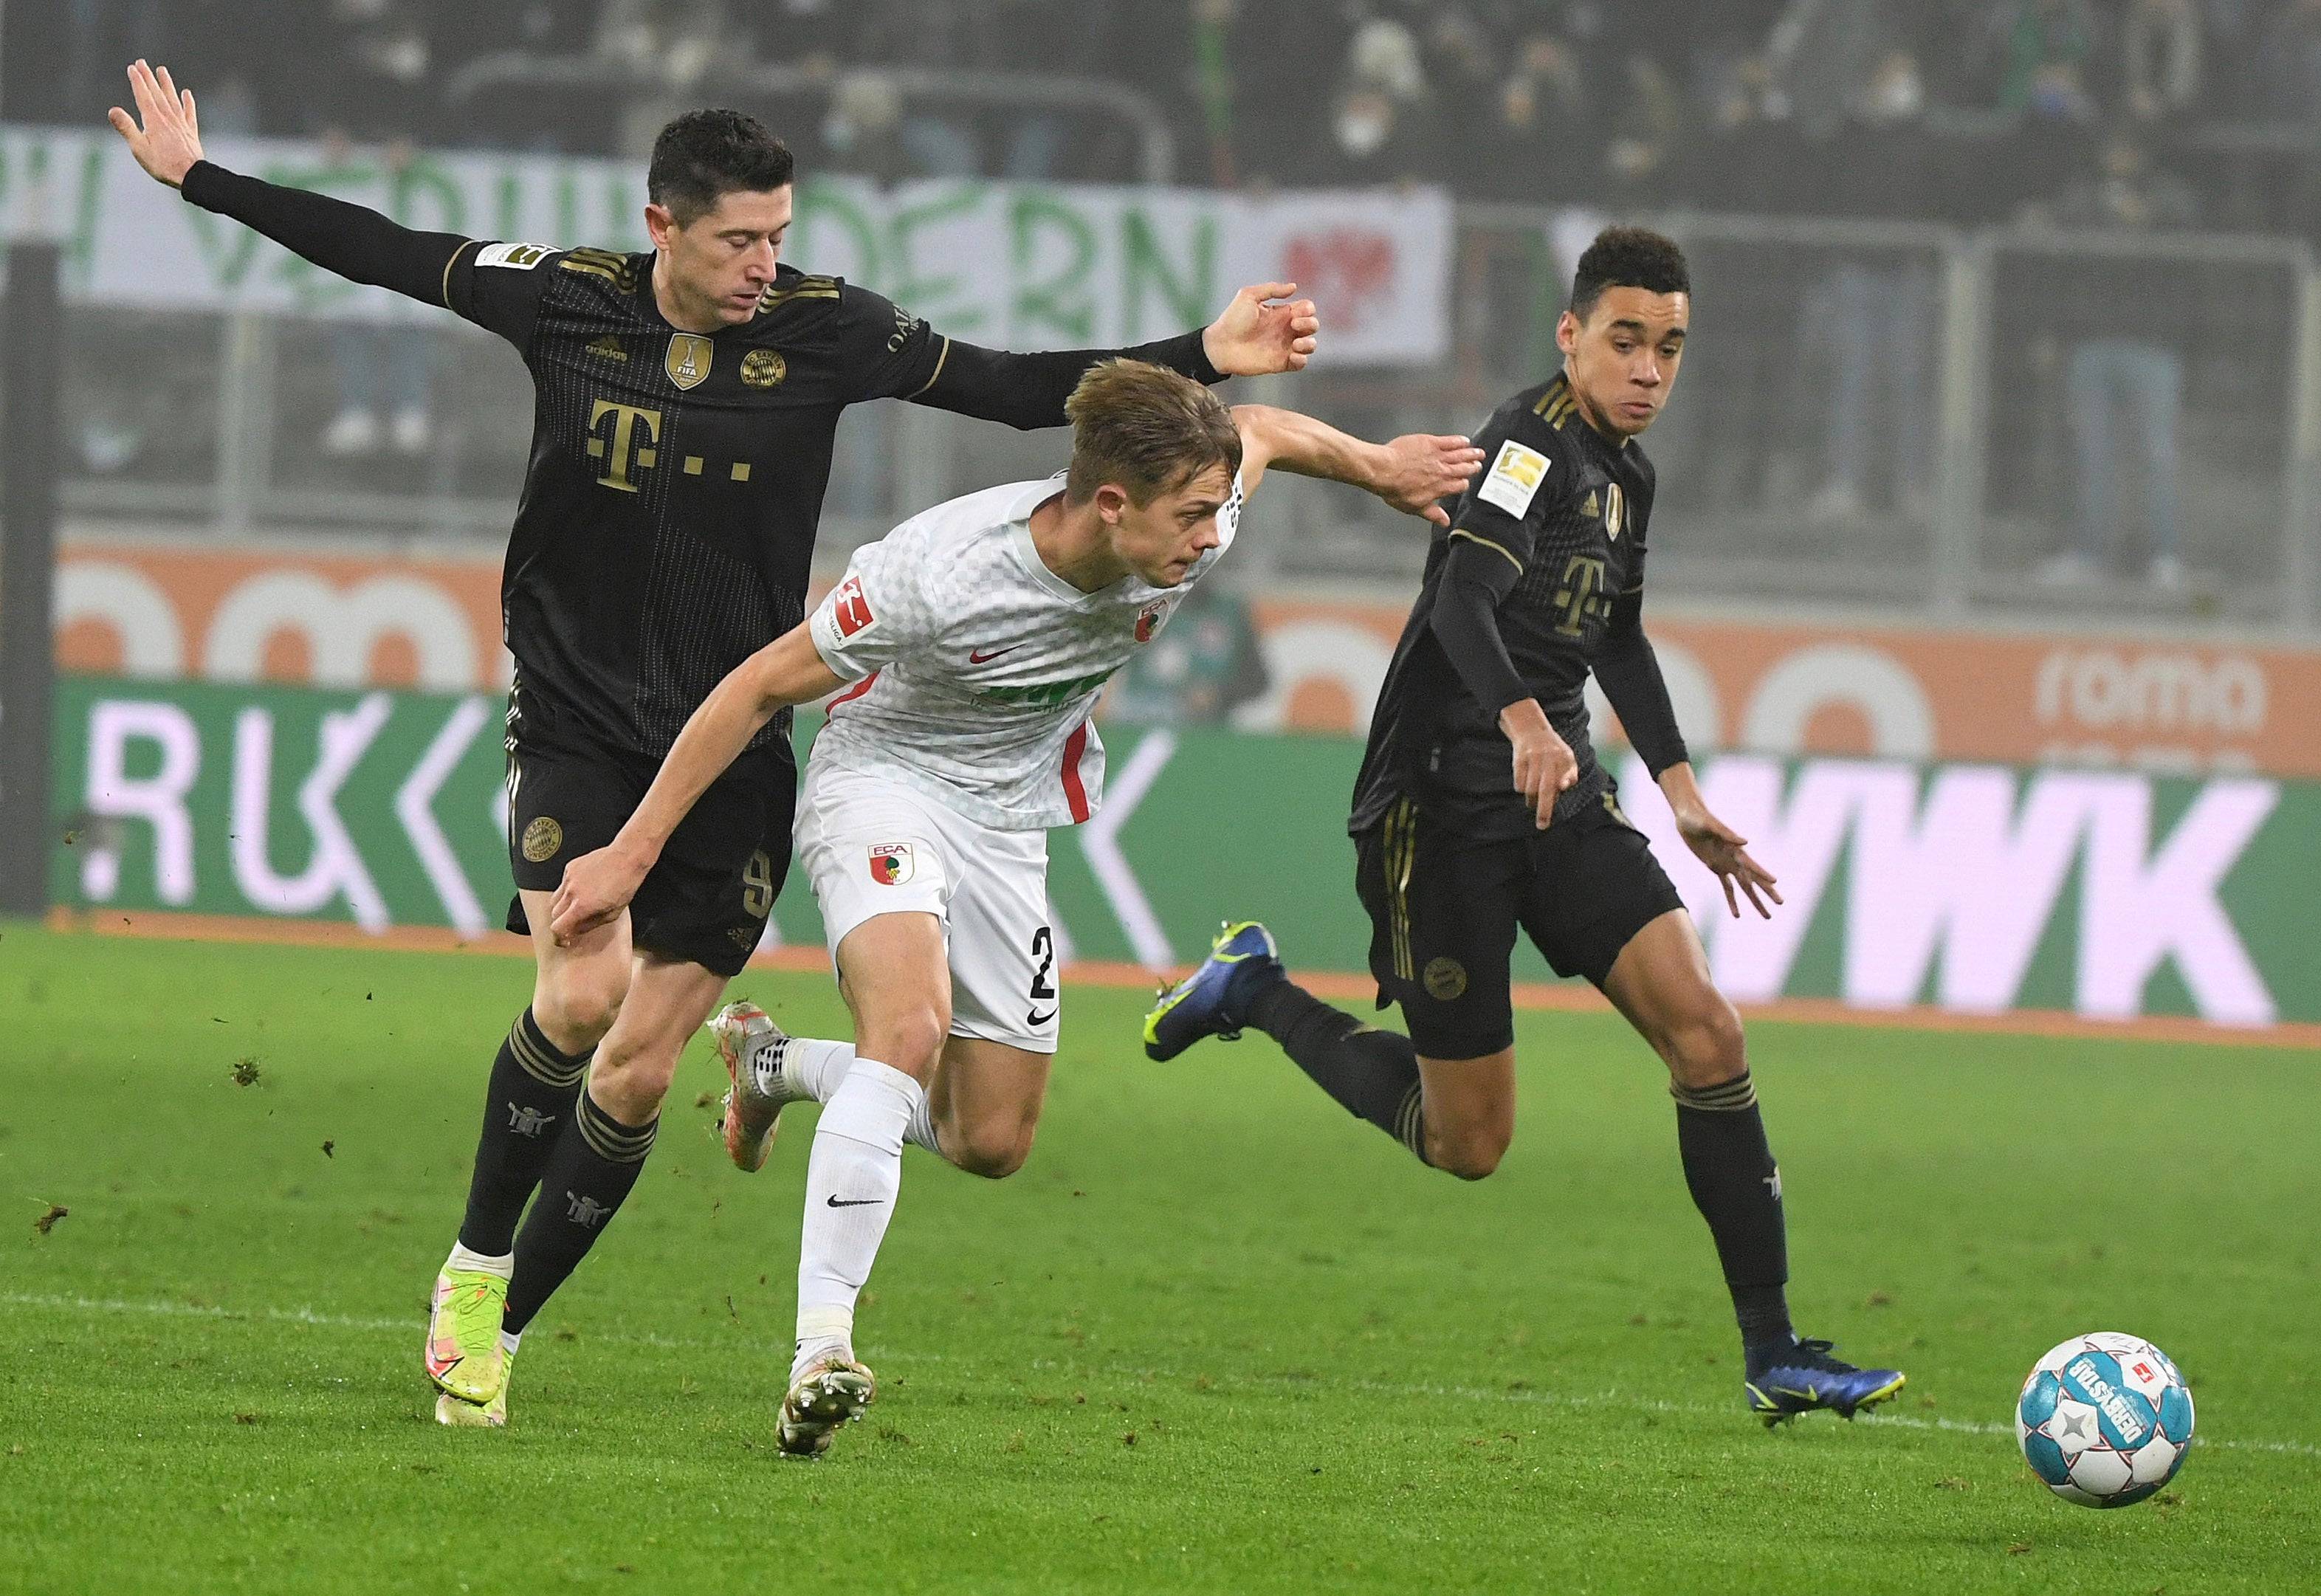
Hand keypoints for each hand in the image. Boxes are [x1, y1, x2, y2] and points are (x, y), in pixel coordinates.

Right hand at [108, 60, 203, 187]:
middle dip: (148, 77)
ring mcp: (181, 124)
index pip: (143, 95)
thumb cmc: (163, 165)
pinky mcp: (191, 132)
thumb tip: (113, 110)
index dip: (137, 81)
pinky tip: (187, 93)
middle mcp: (168, 118)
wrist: (192, 176)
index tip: (132, 68)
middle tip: (142, 62)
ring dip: (167, 84)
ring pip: (173, 98)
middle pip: (157, 93)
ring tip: (162, 70)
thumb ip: (126, 128)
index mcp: (153, 120)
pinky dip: (188, 102)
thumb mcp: (139, 148)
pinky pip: (189, 113)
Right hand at [549, 843, 651, 944]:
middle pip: (554, 915)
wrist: (627, 857)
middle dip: (563, 922)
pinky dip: (569, 890)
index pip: (557, 928)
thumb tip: (574, 932)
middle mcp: (571, 892)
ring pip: (555, 900)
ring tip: (579, 904)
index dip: (559, 937)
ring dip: (563, 907)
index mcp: (582, 906)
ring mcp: (569, 878)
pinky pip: (562, 884)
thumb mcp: (612, 913)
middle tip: (575, 922)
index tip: (565, 939)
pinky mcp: (570, 867)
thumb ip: (589, 924)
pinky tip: (584, 888)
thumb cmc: (625, 885)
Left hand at [1202, 282, 1319, 374]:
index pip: (1306, 309)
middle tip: (1293, 325)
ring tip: (1296, 344)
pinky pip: (1301, 363)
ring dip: (1309, 343)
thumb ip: (1272, 289)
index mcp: (1281, 313)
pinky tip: (1292, 355)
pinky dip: (1302, 360)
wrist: (1221, 345)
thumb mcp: (1249, 296)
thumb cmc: (1232, 319)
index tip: (1295, 313)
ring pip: (1311, 345)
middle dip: (1310, 324)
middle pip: (1312, 325)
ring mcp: (1284, 347)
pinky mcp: (1280, 363)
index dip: (1307, 310)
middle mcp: (1285, 329)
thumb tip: (1294, 287)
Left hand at [1375, 433, 1483, 524]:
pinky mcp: (1431, 442)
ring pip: (1461, 454)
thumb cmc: (1395, 489)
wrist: (1384, 470)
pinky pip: (1451, 441)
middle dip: (1472, 467)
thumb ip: (1432, 514)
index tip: (1465, 482)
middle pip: (1464, 469)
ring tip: (1478, 453)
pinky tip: (1464, 440)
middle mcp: (1443, 472)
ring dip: (1471, 453)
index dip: (1464, 484)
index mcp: (1440, 488)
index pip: (1459, 485)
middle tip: (1478, 465)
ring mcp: (1438, 456)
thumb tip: (1444, 522)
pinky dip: (1459, 441)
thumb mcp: (1415, 507)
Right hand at [1500, 699, 1576, 828]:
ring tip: (1532, 801)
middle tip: (1542, 825)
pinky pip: (1519, 783)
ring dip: (1531, 800)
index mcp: (1564, 757)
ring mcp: (1533, 757)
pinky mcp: (1519, 758)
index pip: (1566, 776)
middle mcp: (1549, 757)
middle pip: (1545, 789)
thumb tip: (1565, 786)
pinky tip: (1524, 785)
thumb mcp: (1567, 758)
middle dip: (1544, 810)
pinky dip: (1521, 788)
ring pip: (1530, 789)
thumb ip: (1570, 774)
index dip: (1564, 782)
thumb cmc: (1552, 751)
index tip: (1561, 789)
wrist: (1531, 729)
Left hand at [1674, 802, 1781, 919]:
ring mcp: (1726, 864)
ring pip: (1744, 887)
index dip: (1763, 873)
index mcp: (1735, 850)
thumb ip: (1727, 834)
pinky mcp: (1715, 867)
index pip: (1752, 865)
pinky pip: (1727, 887)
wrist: (1687, 816)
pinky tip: (1737, 915)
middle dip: (1767, 892)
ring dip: (1754, 901)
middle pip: (1754, 879)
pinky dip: (1732, 901)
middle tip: (1780, 903)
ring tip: (1767, 916)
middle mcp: (1735, 859)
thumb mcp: (1710, 825)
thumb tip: (1745, 842)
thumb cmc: (1698, 817)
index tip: (1775, 882)